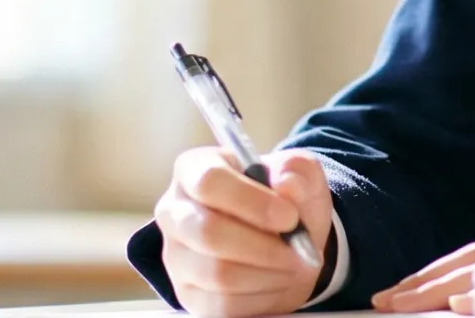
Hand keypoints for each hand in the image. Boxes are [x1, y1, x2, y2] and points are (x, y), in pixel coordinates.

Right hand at [155, 146, 334, 315]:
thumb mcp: (300, 176)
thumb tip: (285, 183)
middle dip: (263, 246)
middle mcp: (174, 211)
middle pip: (208, 232)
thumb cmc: (284, 202)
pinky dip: (260, 296)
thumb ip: (297, 171)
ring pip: (218, 273)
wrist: (285, 244)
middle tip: (297, 249)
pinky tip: (275, 280)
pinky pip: (222, 304)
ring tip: (291, 263)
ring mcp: (176, 257)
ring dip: (267, 272)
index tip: (290, 216)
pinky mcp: (187, 295)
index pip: (209, 181)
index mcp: (194, 168)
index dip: (252, 201)